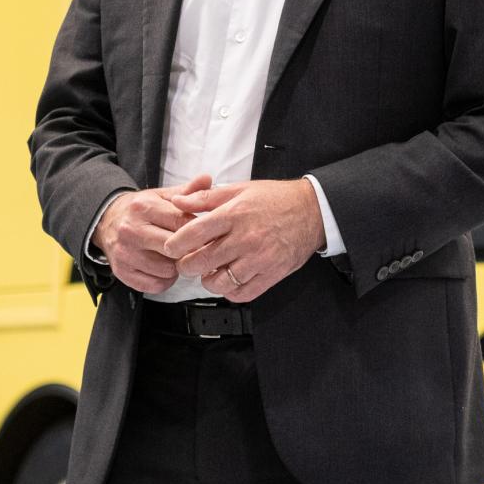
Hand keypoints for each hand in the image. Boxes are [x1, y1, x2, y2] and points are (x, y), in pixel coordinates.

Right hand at [95, 175, 209, 294]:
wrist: (106, 221)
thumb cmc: (139, 209)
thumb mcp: (161, 195)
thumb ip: (187, 191)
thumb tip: (208, 178)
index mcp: (144, 207)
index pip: (180, 222)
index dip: (197, 230)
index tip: (204, 234)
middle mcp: (132, 230)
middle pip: (174, 248)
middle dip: (188, 250)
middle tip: (193, 248)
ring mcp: (125, 253)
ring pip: (167, 270)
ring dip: (177, 267)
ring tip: (175, 257)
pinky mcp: (122, 272)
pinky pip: (155, 285)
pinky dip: (164, 280)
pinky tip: (163, 268)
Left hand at [163, 179, 323, 301]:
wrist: (312, 211)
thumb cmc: (275, 199)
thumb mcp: (239, 189)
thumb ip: (205, 197)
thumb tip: (178, 200)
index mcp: (235, 214)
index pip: (195, 233)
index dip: (176, 244)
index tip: (171, 248)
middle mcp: (246, 238)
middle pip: (202, 262)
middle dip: (187, 265)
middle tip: (187, 262)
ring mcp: (259, 259)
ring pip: (219, 283)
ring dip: (208, 281)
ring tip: (209, 272)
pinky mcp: (271, 275)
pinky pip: (242, 293)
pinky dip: (230, 291)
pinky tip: (229, 280)